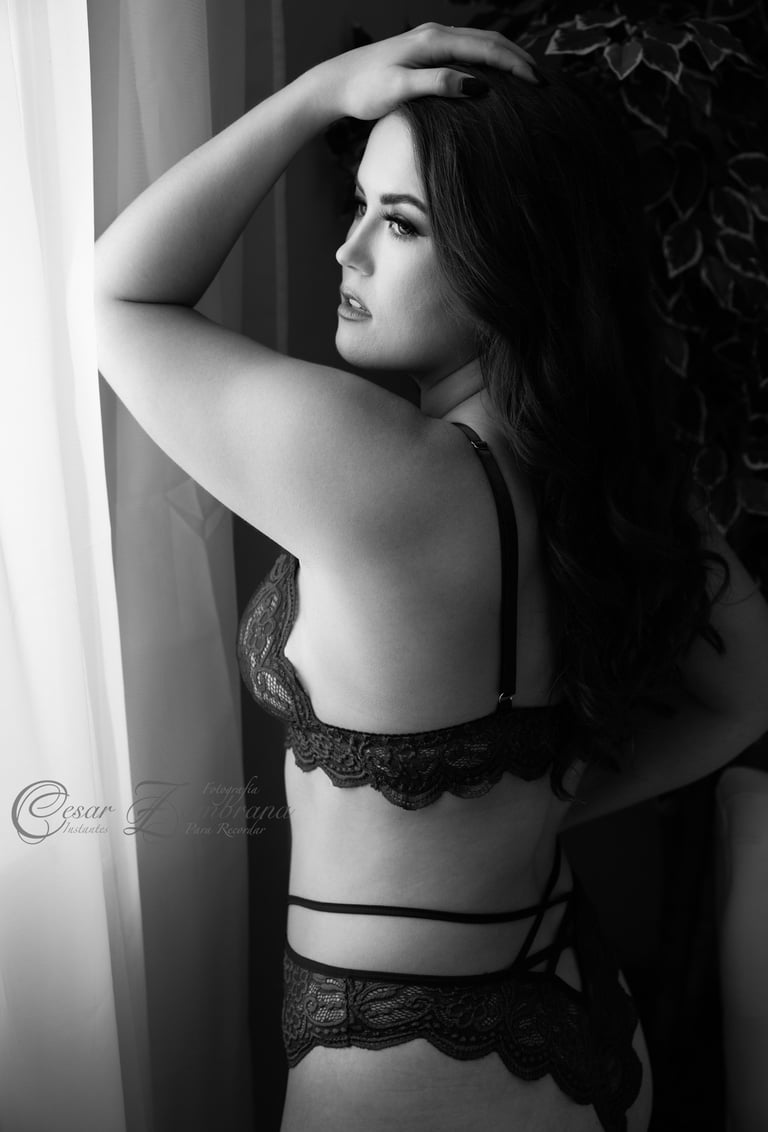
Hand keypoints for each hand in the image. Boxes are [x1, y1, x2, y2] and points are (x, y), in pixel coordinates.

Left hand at [310, 22, 538, 122]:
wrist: (335, 84)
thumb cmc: (364, 91)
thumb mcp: (400, 90)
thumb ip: (438, 85)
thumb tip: (477, 86)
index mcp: (434, 41)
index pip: (488, 49)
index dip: (517, 67)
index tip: (540, 86)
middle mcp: (436, 34)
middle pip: (490, 40)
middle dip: (520, 59)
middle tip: (545, 83)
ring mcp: (431, 40)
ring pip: (480, 43)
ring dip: (507, 58)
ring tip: (528, 78)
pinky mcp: (425, 50)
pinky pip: (467, 50)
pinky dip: (489, 60)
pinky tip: (496, 77)